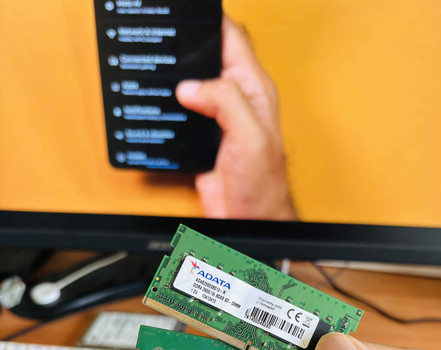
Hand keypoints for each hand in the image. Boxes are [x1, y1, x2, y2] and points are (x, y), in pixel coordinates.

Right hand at [175, 15, 295, 220]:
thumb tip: (191, 86)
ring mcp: (218, 119)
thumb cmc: (263, 185)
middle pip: (209, 56)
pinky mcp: (202, 137)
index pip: (232, 39)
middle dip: (188, 45)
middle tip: (166, 37)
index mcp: (254, 90)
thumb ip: (226, 102)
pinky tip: (161, 102)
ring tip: (158, 64)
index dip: (211, 21)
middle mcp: (236, 100)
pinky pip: (183, 111)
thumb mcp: (250, 137)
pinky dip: (170, 105)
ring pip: (193, 82)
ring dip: (177, 76)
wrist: (249, 220)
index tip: (187, 13)